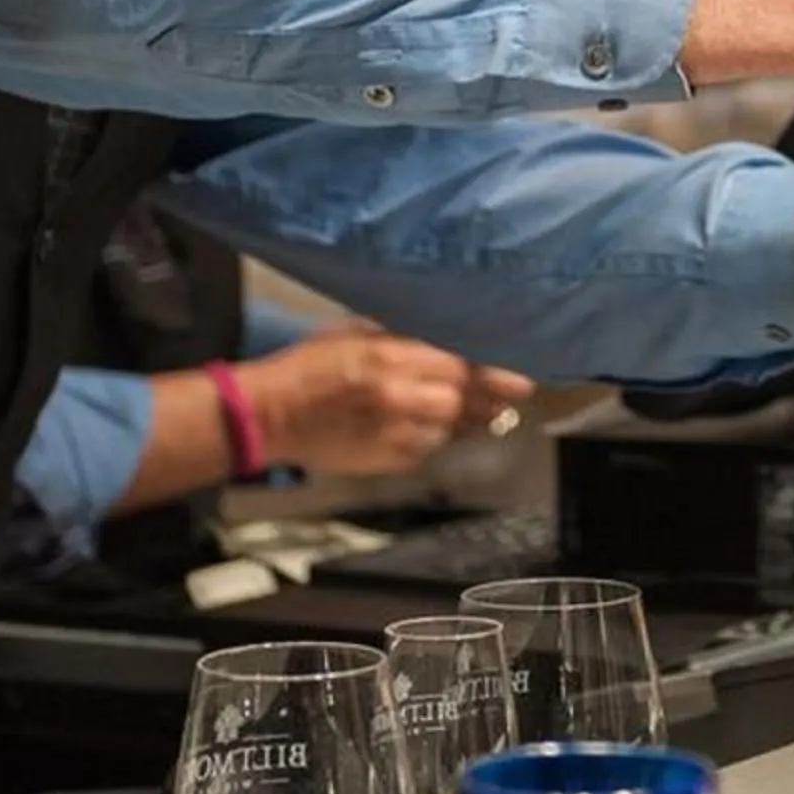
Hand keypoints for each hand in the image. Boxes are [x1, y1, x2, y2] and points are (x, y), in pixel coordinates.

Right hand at [239, 332, 535, 475]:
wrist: (271, 414)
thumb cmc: (312, 363)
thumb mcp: (357, 332)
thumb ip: (403, 335)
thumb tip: (449, 336)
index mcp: (390, 357)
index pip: (459, 366)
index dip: (493, 371)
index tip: (521, 373)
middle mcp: (399, 397)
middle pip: (463, 400)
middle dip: (491, 397)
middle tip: (516, 393)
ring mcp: (394, 434)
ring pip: (451, 429)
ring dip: (471, 420)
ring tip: (490, 412)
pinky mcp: (387, 461)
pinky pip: (430, 449)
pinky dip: (441, 438)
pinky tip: (444, 428)